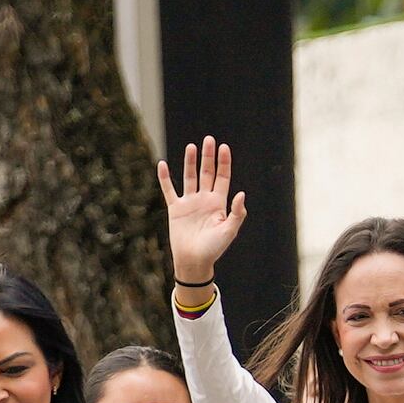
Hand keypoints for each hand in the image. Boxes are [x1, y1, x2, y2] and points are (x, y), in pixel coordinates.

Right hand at [160, 138, 248, 285]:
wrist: (193, 262)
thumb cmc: (213, 249)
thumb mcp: (229, 231)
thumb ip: (236, 213)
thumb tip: (242, 193)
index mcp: (218, 203)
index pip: (222, 177)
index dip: (224, 162)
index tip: (224, 147)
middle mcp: (204, 199)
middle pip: (206, 173)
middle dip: (208, 157)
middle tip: (208, 140)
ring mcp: (189, 203)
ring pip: (189, 177)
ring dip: (190, 162)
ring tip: (191, 147)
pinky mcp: (175, 209)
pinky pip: (169, 190)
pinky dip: (165, 178)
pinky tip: (162, 164)